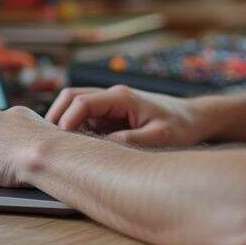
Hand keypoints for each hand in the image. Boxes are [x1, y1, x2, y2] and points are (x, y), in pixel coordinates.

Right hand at [45, 85, 213, 147]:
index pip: (82, 101)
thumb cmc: (180, 126)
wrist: (195, 118)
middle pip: (71, 97)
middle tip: (50, 143)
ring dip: (64, 122)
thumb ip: (131, 141)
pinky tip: (76, 148)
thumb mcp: (159, 137)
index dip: (66, 121)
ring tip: (60, 147)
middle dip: (56, 117)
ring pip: (75, 105)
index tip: (59, 142)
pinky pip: (86, 117)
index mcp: (121, 98)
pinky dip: (75, 128)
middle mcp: (113, 96)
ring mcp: (111, 104)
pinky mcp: (112, 114)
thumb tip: (103, 148)